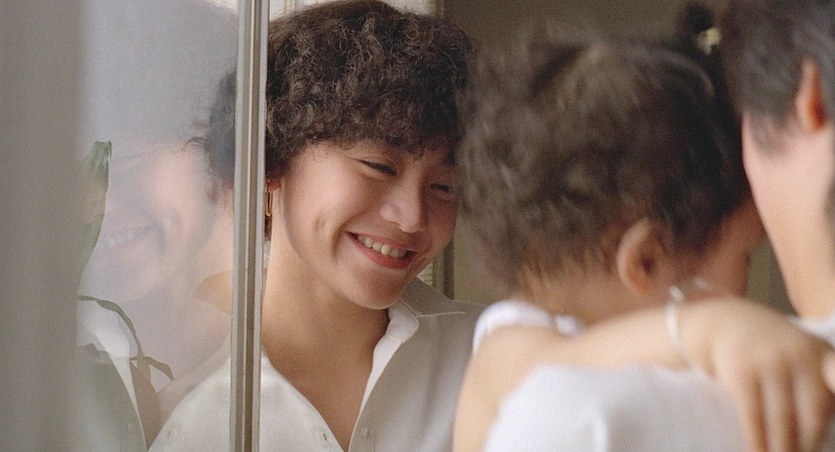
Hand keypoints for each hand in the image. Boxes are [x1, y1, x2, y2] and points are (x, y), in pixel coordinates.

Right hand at [681, 298, 833, 451]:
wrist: (725, 321)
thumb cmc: (772, 347)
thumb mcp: (804, 351)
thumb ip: (824, 379)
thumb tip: (826, 424)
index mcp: (821, 355)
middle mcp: (798, 356)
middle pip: (810, 413)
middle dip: (808, 444)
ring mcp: (768, 363)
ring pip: (782, 418)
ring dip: (783, 448)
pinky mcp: (741, 373)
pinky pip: (753, 414)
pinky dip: (756, 439)